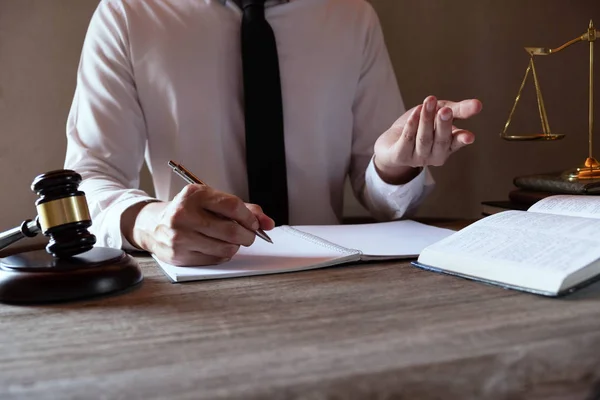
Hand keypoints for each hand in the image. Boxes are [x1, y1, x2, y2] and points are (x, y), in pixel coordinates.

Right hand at [124, 185, 274, 265]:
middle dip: (247, 235)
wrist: (153, 225)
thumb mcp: (212, 201)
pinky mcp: (180, 255)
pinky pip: (215, 259)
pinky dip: (223, 255)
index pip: (232, 206)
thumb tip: (268, 223)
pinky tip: (216, 247)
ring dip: (235, 246)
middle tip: (249, 235)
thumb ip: (243, 209)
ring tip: (231, 240)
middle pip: (231, 230)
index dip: (249, 217)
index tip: (255, 223)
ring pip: (225, 248)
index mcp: (194, 195)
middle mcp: (184, 214)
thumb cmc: (190, 211)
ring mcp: (180, 236)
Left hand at [374, 96, 482, 183]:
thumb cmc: (420, 126)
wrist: (391, 142)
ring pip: (424, 139)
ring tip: (429, 102)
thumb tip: (478, 105)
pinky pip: (407, 140)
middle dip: (443, 125)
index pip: (456, 143)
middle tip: (446, 110)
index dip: (462, 140)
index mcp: (448, 146)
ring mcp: (418, 158)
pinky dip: (412, 125)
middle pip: (441, 141)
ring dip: (426, 120)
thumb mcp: (440, 113)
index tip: (469, 136)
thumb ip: (458, 110)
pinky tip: (416, 113)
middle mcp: (435, 155)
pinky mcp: (400, 156)